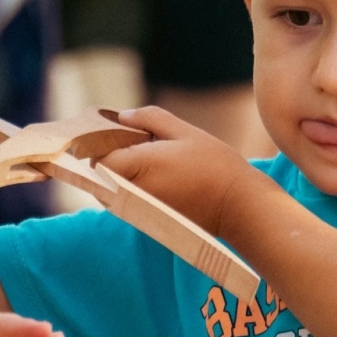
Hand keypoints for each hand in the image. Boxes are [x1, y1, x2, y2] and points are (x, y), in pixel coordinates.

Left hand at [97, 106, 264, 236]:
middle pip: (101, 173)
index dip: (103, 140)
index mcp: (138, 166)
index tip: (119, 129)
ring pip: (110, 188)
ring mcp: (137, 210)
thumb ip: (150, 118)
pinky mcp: (146, 220)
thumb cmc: (215, 166)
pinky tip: (158, 176)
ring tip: (151, 159)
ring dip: (120, 172)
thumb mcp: (185, 132)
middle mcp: (131, 192)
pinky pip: (125, 200)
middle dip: (111, 155)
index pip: (98, 154)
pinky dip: (131, 186)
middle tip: (137, 141)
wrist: (237, 207)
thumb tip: (123, 117)